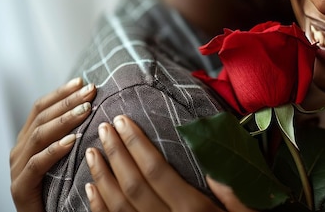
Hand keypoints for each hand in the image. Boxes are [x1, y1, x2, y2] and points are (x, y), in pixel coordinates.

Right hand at [10, 77, 96, 211]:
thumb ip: (74, 133)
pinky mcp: (21, 188)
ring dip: (64, 120)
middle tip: (91, 90)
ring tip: (86, 109)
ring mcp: (18, 169)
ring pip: (39, 136)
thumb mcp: (67, 155)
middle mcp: (20, 150)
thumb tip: (97, 105)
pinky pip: (36, 165)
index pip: (41, 108)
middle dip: (67, 101)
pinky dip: (55, 150)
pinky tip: (72, 140)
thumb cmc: (62, 186)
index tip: (83, 81)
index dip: (61, 93)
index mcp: (29, 139)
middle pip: (42, 117)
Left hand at [85, 115, 255, 211]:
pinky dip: (98, 206)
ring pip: (118, 205)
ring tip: (93, 151)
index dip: (136, 144)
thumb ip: (234, 195)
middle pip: (133, 184)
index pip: (157, 171)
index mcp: (193, 211)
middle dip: (116, 153)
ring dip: (102, 176)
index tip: (124, 121)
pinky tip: (91, 187)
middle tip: (104, 127)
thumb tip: (213, 168)